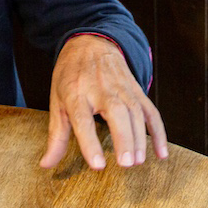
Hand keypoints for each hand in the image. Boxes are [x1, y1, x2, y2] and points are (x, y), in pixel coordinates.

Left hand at [40, 35, 167, 169]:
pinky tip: (161, 153)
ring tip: (138, 162)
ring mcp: (122, 88)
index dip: (90, 142)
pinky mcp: (136, 90)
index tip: (98, 164)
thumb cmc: (71, 76)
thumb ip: (56, 135)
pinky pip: (151, 111)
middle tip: (126, 163)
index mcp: (76, 93)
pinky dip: (158, 132)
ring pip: (135, 112)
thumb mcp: (57, 101)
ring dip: (140, 138)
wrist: (91, 43)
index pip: (83, 119)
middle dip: (123, 138)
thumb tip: (46, 164)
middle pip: (116, 113)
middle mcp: (101, 89)